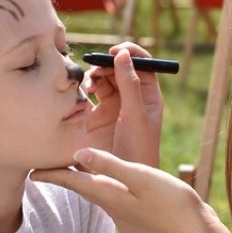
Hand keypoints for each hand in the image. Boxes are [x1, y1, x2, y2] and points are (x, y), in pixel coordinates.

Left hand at [31, 147, 213, 232]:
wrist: (193, 229)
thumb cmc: (169, 201)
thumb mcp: (138, 177)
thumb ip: (110, 164)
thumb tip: (79, 153)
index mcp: (108, 193)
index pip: (72, 182)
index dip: (50, 174)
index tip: (29, 171)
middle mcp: (111, 200)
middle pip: (77, 185)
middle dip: (57, 175)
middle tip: (39, 166)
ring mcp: (123, 204)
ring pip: (90, 187)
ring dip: (74, 177)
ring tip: (62, 166)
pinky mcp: (134, 204)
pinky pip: (105, 188)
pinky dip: (94, 178)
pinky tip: (98, 173)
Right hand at [85, 43, 162, 166]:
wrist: (120, 182)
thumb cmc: (137, 151)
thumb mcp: (136, 116)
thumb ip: (129, 85)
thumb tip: (123, 54)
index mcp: (148, 96)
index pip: (142, 63)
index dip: (130, 52)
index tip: (116, 50)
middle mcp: (131, 98)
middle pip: (119, 67)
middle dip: (108, 63)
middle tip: (98, 69)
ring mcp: (113, 106)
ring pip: (103, 78)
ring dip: (95, 75)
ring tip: (90, 85)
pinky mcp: (95, 115)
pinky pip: (89, 93)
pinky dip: (85, 88)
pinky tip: (83, 95)